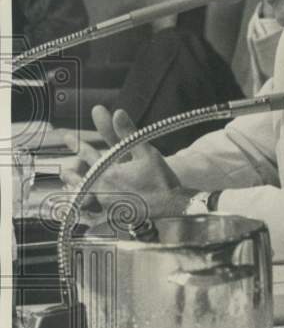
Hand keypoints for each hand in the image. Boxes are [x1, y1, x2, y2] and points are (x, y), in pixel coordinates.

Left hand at [59, 105, 193, 218]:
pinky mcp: (113, 216)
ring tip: (71, 186)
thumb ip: (128, 133)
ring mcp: (107, 204)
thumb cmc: (161, 178)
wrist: (173, 205)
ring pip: (85, 195)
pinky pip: (93, 211)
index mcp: (109, 172)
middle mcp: (103, 189)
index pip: (87, 154)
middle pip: (80, 178)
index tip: (67, 137)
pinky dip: (87, 207)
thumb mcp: (147, 152)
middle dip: (72, 172)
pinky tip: (85, 206)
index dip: (77, 144)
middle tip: (66, 170)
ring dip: (77, 188)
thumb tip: (117, 112)